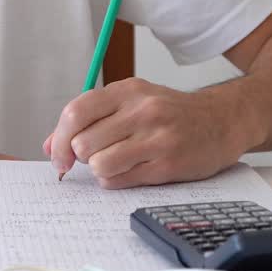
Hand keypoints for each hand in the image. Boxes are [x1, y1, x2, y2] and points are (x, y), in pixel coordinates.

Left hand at [43, 78, 255, 187]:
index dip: (59, 139)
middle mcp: (142, 110)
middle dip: (81, 156)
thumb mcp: (129, 102)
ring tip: (115, 163)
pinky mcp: (168, 164)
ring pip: (100, 164)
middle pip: (84, 143)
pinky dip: (116, 180)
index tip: (57, 157)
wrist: (221, 121)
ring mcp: (157, 138)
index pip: (76, 113)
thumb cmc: (168, 113)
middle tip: (95, 156)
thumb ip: (89, 119)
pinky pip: (120, 180)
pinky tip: (130, 171)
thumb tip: (50, 145)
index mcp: (127, 90)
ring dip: (100, 170)